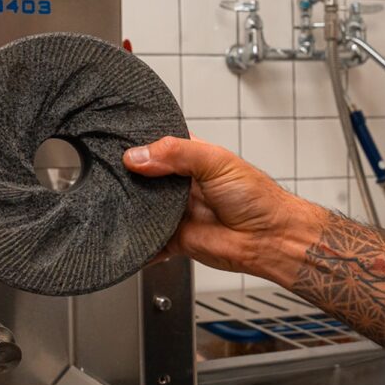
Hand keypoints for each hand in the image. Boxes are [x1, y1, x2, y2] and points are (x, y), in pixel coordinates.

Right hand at [122, 136, 321, 276]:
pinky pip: (147, 241)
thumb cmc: (257, 198)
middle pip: (141, 176)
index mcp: (189, 157)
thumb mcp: (216, 161)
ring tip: (119, 201)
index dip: (137, 144)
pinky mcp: (172, 238)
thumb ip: (176, 153)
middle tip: (115, 175)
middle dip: (127, 177)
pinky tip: (127, 234)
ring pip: (139, 207)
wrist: (269, 239)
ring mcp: (174, 211)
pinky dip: (136, 241)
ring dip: (129, 207)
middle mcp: (178, 183)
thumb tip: (137, 156)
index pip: (154, 145)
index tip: (116, 143)